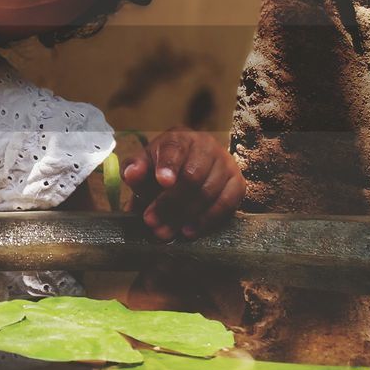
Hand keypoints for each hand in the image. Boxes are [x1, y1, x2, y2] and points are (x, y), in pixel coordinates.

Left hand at [121, 128, 245, 241]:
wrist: (188, 168)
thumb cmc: (162, 167)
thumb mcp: (143, 164)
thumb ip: (135, 168)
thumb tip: (132, 174)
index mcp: (180, 137)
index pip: (175, 148)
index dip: (169, 165)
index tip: (162, 181)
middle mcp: (207, 146)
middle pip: (193, 175)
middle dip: (170, 202)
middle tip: (151, 221)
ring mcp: (225, 164)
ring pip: (209, 192)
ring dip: (185, 216)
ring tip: (165, 232)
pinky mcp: (237, 183)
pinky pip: (227, 204)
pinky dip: (207, 220)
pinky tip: (189, 231)